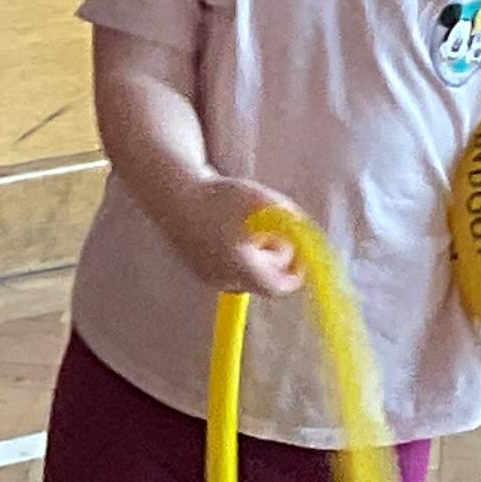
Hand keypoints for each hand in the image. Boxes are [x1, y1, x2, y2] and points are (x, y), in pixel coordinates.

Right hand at [187, 177, 302, 299]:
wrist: (171, 193)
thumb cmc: (219, 197)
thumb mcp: (266, 204)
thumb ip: (292, 224)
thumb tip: (308, 239)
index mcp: (241, 269)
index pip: (278, 288)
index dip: (295, 273)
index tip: (302, 255)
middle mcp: (224, 280)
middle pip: (264, 281)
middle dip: (274, 258)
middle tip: (271, 229)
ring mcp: (209, 276)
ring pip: (246, 274)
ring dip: (256, 255)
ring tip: (246, 226)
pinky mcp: (198, 268)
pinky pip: (229, 268)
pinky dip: (237, 253)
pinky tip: (227, 227)